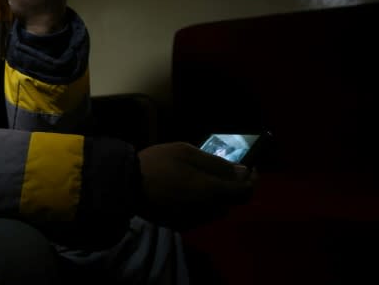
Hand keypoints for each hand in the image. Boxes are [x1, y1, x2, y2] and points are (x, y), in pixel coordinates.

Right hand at [136, 142, 255, 229]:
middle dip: (232, 187)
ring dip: (217, 196)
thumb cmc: (158, 162)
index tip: (249, 168)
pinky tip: (188, 191)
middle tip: (223, 170)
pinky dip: (202, 203)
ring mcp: (194, 220)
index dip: (252, 180)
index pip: (245, 192)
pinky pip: (201, 215)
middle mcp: (207, 210)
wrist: (126, 185)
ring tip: (203, 179)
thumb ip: (217, 164)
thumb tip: (243, 172)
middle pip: (231, 202)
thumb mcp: (187, 152)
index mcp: (212, 191)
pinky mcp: (181, 225)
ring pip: (216, 210)